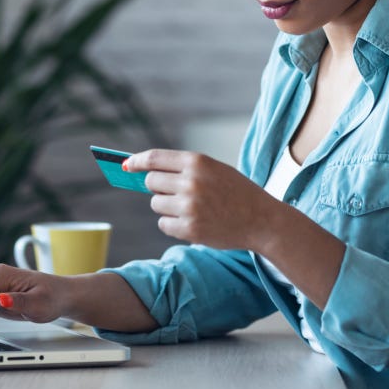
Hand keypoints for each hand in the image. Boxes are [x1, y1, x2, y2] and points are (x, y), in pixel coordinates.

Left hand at [125, 149, 280, 250]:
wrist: (262, 219)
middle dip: (156, 186)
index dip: (136, 161)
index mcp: (197, 162)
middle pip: (151, 182)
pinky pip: (163, 224)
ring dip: (167, 206)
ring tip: (190, 208)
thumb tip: (143, 173)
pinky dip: (172, 223)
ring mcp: (189, 207)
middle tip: (172, 191)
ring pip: (155, 204)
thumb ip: (183, 169)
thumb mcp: (214, 169)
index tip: (126, 165)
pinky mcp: (190, 229)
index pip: (154, 158)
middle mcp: (191, 182)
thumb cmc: (236, 192)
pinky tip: (193, 221)